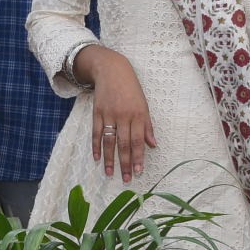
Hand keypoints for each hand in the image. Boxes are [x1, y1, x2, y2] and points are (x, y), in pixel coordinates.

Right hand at [74, 46, 155, 182]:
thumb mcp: (144, 105)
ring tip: (109, 174)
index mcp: (139, 114)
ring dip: (109, 159)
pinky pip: (96, 133)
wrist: (112, 70)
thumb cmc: (131, 89)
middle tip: (126, 179)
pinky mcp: (97, 113)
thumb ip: (147, 126)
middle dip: (125, 163)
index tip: (139, 172)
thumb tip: (153, 145)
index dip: (138, 157)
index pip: (138, 140)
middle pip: (124, 143)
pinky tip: (97, 158)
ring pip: (109, 141)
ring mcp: (109, 114)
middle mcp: (124, 115)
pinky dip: (96, 146)